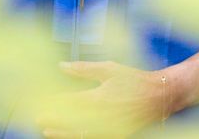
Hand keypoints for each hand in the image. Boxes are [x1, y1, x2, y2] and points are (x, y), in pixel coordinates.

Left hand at [35, 60, 169, 137]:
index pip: (69, 103)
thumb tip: (61, 66)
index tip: (39, 103)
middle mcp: (103, 116)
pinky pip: (94, 138)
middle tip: (38, 119)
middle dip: (54, 121)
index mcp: (99, 98)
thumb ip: (83, 69)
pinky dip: (79, 136)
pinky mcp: (117, 134)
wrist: (160, 96)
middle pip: (71, 122)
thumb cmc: (135, 80)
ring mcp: (110, 128)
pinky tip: (69, 135)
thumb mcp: (109, 69)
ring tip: (47, 132)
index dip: (53, 104)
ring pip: (81, 134)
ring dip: (63, 133)